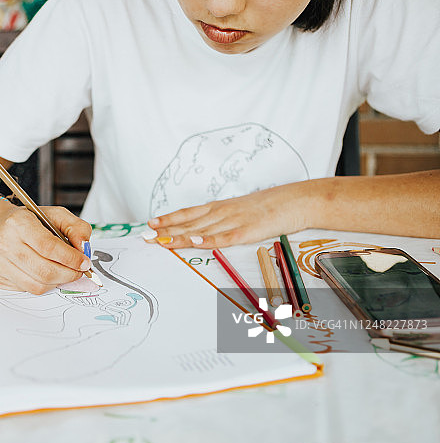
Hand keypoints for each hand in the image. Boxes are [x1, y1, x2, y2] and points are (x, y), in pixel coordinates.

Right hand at [0, 201, 92, 294]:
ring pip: (37, 286)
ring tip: (62, 272)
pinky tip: (42, 272)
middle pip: (44, 271)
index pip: (49, 247)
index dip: (71, 259)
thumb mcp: (54, 215)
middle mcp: (3, 243)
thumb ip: (76, 228)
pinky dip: (41, 285)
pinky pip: (27, 290)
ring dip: (57, 282)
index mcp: (18, 223)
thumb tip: (84, 249)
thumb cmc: (26, 221)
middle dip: (69, 275)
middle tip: (78, 271)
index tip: (84, 263)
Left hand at [145, 183, 310, 248]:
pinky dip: (209, 240)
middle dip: (166, 231)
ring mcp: (234, 221)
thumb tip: (206, 229)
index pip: (188, 213)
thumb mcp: (241, 210)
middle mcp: (222, 212)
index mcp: (220, 207)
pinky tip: (195, 242)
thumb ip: (224, 219)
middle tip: (146, 237)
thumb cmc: (270, 207)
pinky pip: (225, 238)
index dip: (168, 219)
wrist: (296, 200)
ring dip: (180, 237)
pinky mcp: (248, 231)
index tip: (151, 224)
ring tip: (161, 242)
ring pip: (202, 231)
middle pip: (189, 224)